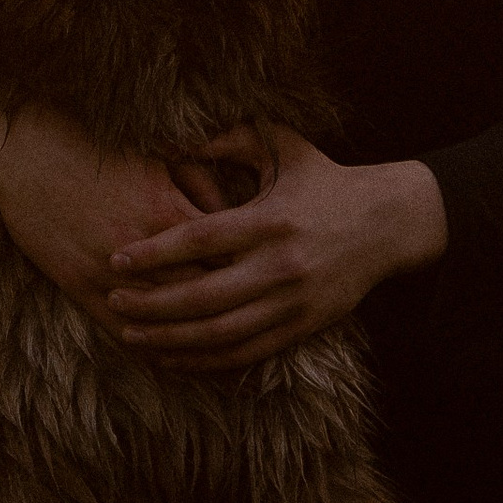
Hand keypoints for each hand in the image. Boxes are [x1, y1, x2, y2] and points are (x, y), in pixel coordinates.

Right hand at [0, 55, 249, 331]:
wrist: (24, 148)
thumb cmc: (92, 144)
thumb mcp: (155, 154)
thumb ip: (198, 182)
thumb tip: (235, 211)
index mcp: (166, 209)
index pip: (222, 256)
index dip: (250, 273)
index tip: (270, 283)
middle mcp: (142, 247)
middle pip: (200, 295)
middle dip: (230, 311)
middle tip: (258, 324)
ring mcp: (107, 271)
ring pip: (162, 320)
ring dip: (191, 338)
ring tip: (221, 349)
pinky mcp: (77, 286)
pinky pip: (119, 329)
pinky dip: (146, 346)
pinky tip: (165, 356)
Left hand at [104, 135, 446, 371]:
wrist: (388, 223)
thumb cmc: (324, 178)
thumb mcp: (282, 145)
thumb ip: (228, 140)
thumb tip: (176, 141)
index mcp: (270, 220)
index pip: (201, 239)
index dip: (155, 252)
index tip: (116, 259)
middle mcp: (281, 266)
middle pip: (203, 296)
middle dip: (152, 304)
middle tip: (114, 301)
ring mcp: (292, 303)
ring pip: (220, 334)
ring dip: (170, 340)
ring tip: (130, 336)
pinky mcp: (302, 328)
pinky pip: (245, 354)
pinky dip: (204, 361)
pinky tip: (172, 357)